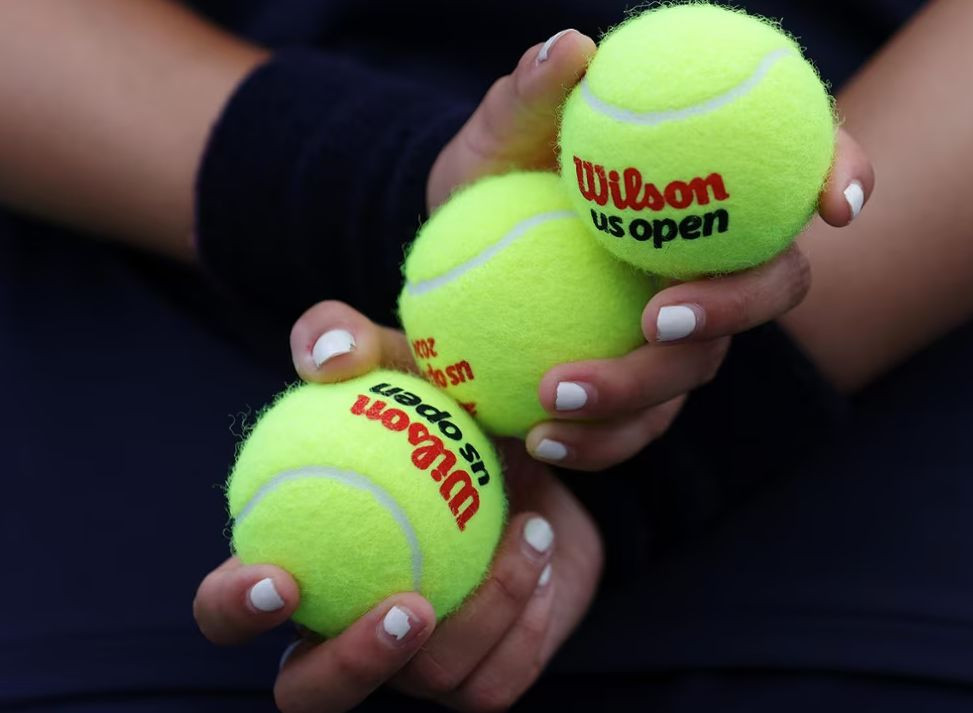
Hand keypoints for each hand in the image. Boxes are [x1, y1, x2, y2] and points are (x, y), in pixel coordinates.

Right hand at [194, 301, 602, 712]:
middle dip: (352, 666)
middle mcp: (344, 630)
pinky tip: (542, 555)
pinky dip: (523, 620)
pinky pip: (495, 681)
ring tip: (526, 531)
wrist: (538, 461)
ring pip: (429, 679)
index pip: (231, 612)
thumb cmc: (446, 413)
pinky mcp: (481, 680)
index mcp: (299, 567)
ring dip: (483, 608)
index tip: (280, 577)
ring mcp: (414, 667)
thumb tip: (326, 357)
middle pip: (310, 692)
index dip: (234, 610)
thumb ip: (348, 338)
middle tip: (410, 603)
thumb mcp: (402, 361)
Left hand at [426, 30, 874, 472]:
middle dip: (731, 307)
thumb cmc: (495, 175)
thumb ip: (533, 95)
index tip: (837, 203)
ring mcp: (687, 332)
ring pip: (699, 369)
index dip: (843, 175)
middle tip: (659, 317)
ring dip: (637, 389)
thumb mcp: (500, 132)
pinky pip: (639, 428)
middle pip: (771, 287)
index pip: (799, 166)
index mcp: (710, 185)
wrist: (457, 250)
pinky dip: (596, 440)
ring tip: (556, 391)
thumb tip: (572, 48)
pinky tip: (540, 433)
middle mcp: (716, 260)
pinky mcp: (644, 394)